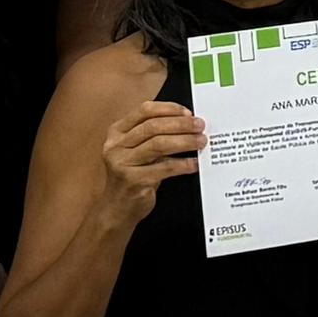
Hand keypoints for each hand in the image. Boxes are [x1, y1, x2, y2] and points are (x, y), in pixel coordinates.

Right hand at [97, 97, 207, 222]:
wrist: (117, 208)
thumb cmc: (133, 175)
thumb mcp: (136, 150)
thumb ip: (153, 135)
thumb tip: (187, 122)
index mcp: (117, 132)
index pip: (144, 111)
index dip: (168, 109)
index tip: (188, 112)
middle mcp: (116, 146)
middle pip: (153, 126)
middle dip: (181, 124)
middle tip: (200, 126)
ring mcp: (123, 163)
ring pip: (158, 145)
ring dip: (184, 141)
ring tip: (201, 141)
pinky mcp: (134, 181)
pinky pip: (164, 168)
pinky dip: (183, 164)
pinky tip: (194, 163)